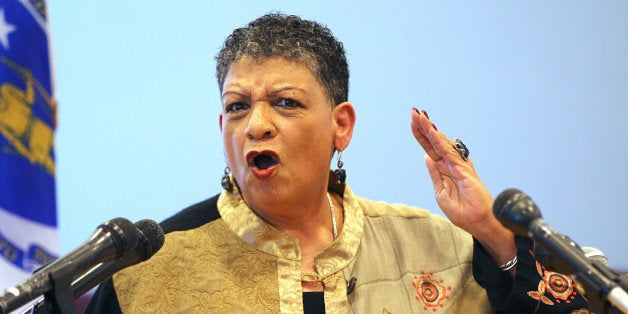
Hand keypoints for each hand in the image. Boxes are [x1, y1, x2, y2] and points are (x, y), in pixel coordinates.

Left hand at [410, 108, 516, 266]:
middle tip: (414, 112)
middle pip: (434, 142)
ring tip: (420, 116)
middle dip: (424, 127)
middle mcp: (451, 164)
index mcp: (444, 170)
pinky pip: (449, 153)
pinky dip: (440, 142)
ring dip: (430, 130)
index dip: (422, 136)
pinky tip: (432, 132)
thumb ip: (435, 174)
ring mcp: (458, 165)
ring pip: (442, 143)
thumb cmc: (463, 211)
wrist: (478, 223)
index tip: (413, 122)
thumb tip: (427, 157)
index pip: (430, 149)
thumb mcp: (441, 192)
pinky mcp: (465, 170)